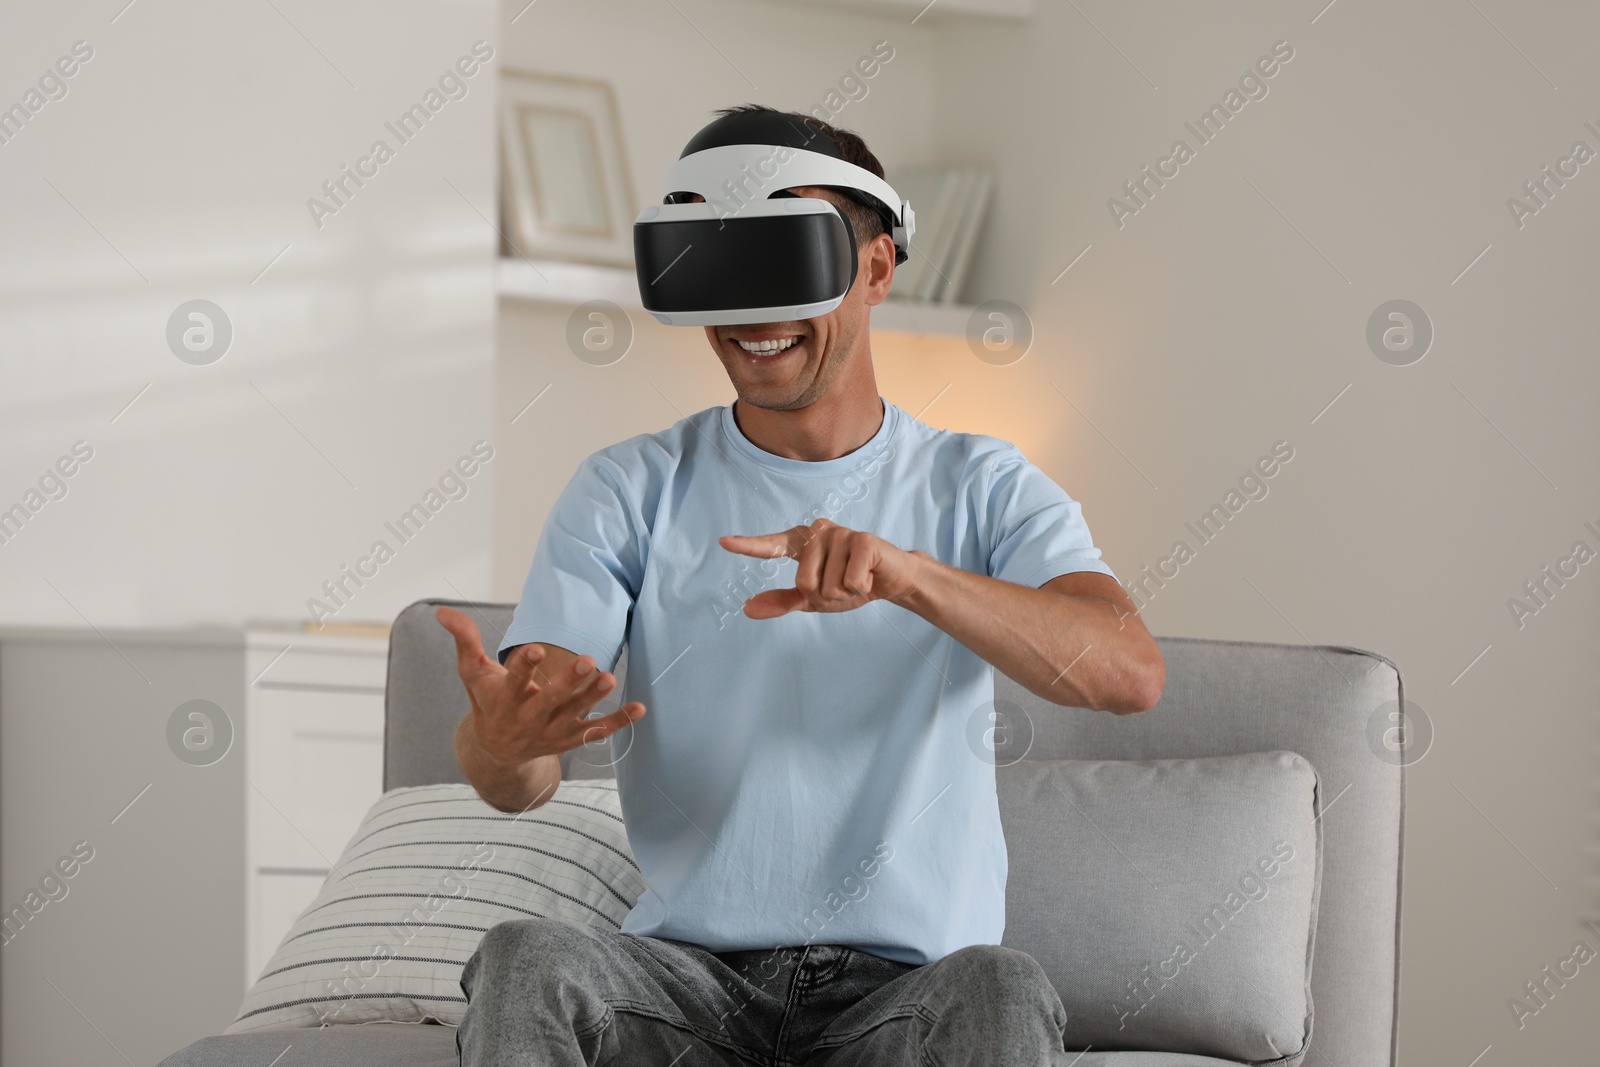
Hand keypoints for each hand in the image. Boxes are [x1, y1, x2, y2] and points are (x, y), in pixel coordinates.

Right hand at [435, 606, 643, 766]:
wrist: (497, 751)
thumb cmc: (487, 700)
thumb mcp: (472, 672)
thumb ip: (464, 640)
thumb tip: (442, 611)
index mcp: (505, 700)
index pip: (514, 682)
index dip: (524, 667)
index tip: (534, 648)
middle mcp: (529, 718)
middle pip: (549, 701)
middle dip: (567, 683)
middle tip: (587, 660)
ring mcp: (551, 731)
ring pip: (575, 715)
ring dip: (594, 698)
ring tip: (610, 677)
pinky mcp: (570, 740)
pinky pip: (597, 732)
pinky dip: (619, 722)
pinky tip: (640, 708)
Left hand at [718, 518, 923, 618]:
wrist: (891, 581)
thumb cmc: (850, 584)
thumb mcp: (814, 599)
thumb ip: (783, 601)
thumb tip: (747, 608)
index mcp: (803, 544)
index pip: (772, 546)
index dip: (749, 546)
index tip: (724, 542)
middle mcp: (819, 532)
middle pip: (805, 582)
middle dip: (826, 596)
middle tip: (844, 584)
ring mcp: (840, 533)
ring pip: (827, 585)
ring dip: (846, 593)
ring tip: (858, 578)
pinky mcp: (862, 540)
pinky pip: (848, 581)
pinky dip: (860, 587)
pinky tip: (870, 574)